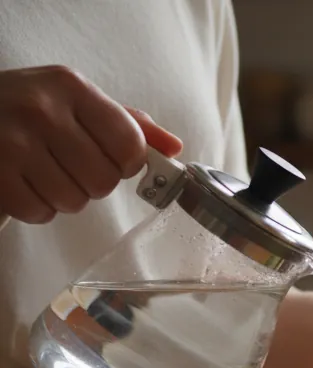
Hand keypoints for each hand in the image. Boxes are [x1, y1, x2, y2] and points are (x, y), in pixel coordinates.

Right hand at [0, 65, 182, 222]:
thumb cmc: (25, 108)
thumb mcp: (72, 100)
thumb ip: (126, 122)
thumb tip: (174, 148)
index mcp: (69, 87)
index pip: (130, 144)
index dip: (127, 163)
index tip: (112, 159)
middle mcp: (40, 110)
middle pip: (104, 180)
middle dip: (92, 182)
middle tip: (69, 166)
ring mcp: (12, 143)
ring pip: (74, 201)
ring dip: (64, 197)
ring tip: (44, 173)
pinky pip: (40, 212)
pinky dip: (37, 208)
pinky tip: (24, 184)